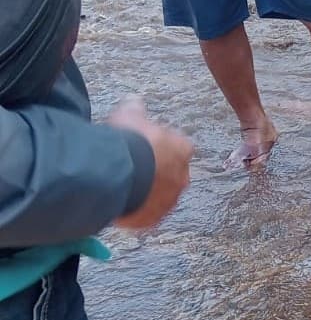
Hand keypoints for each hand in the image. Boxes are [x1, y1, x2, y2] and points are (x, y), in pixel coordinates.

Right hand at [108, 98, 193, 230]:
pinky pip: (144, 217)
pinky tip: (120, 207)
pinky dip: (135, 213)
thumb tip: (134, 100)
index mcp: (183, 150)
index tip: (145, 148)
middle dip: (156, 173)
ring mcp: (169, 201)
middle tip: (134, 169)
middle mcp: (182, 177)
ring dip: (146, 194)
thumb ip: (135, 108)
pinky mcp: (152, 219)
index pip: (178, 148)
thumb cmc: (129, 141)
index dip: (160, 147)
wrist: (118, 173)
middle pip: (171, 175)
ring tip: (124, 189)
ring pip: (158, 197)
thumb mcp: (129, 115)